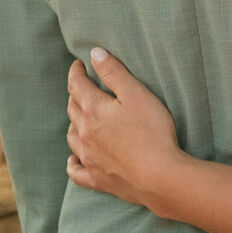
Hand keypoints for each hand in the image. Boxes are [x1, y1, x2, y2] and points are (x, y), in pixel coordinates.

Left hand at [66, 48, 185, 212]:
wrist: (159, 176)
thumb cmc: (152, 132)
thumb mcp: (136, 94)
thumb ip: (114, 72)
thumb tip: (94, 53)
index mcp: (93, 110)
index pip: (77, 84)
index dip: (77, 71)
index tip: (79, 64)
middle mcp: (84, 133)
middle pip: (72, 108)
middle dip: (76, 93)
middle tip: (83, 85)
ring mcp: (88, 158)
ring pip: (72, 136)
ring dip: (74, 122)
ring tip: (81, 116)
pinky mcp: (96, 179)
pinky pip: (75, 171)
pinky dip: (72, 162)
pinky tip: (74, 158)